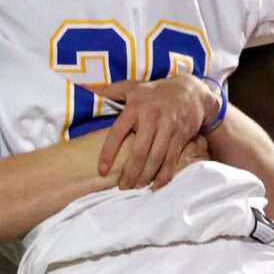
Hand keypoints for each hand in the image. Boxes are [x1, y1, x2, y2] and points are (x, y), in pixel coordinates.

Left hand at [93, 74, 212, 189]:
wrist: (190, 91)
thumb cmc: (154, 92)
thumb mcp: (132, 87)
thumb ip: (109, 91)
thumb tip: (83, 87)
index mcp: (135, 107)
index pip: (117, 133)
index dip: (108, 154)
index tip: (102, 170)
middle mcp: (152, 117)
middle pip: (138, 152)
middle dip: (129, 173)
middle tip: (122, 187)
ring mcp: (168, 127)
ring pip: (155, 158)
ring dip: (145, 177)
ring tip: (136, 187)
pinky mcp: (181, 136)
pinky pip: (171, 160)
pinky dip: (164, 176)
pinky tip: (155, 186)